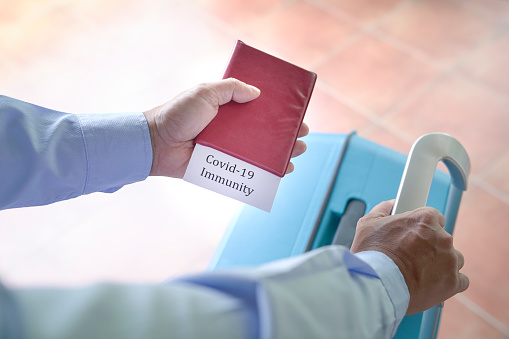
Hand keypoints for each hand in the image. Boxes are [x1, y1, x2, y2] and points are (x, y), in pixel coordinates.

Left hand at [143, 78, 308, 177]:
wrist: (158, 143)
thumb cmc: (179, 114)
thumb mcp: (205, 92)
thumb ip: (231, 88)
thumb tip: (257, 93)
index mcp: (227, 108)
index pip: (258, 108)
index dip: (276, 110)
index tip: (294, 112)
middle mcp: (231, 128)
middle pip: (265, 131)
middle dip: (285, 133)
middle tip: (302, 133)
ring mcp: (228, 148)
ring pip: (261, 151)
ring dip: (281, 152)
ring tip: (298, 151)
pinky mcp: (223, 166)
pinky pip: (248, 169)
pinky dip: (265, 171)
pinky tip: (281, 170)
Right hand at [350, 200, 468, 314]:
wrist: (378, 286)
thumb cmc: (372, 255)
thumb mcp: (368, 223)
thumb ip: (383, 209)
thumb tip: (391, 204)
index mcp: (424, 220)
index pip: (435, 216)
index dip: (424, 227)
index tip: (417, 235)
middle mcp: (442, 237)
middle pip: (443, 239)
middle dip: (430, 247)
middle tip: (411, 256)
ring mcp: (450, 260)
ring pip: (453, 259)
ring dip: (441, 264)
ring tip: (419, 272)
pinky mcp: (453, 282)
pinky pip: (460, 280)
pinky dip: (448, 282)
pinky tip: (431, 284)